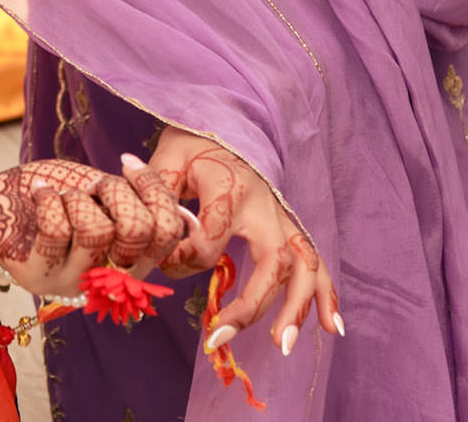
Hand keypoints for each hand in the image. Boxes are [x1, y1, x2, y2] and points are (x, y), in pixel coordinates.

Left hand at [0, 157, 187, 294]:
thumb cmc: (52, 192)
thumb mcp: (99, 191)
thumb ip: (134, 200)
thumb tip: (180, 209)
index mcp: (131, 257)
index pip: (168, 232)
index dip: (154, 190)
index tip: (125, 163)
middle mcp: (107, 278)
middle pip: (138, 231)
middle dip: (113, 192)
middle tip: (90, 185)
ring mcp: (72, 283)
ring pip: (97, 231)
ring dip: (76, 198)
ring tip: (60, 196)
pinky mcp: (38, 278)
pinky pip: (56, 232)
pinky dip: (48, 200)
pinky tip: (40, 193)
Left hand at [147, 129, 338, 357]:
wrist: (227, 122)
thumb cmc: (194, 142)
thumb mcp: (170, 154)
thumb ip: (156, 184)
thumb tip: (137, 208)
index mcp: (230, 189)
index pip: (212, 239)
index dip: (185, 259)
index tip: (163, 263)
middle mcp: (264, 206)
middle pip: (273, 260)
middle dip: (252, 305)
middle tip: (220, 335)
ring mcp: (282, 218)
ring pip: (303, 266)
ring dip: (297, 308)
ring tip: (281, 346)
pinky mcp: (289, 226)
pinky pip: (315, 261)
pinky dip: (326, 294)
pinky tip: (330, 328)